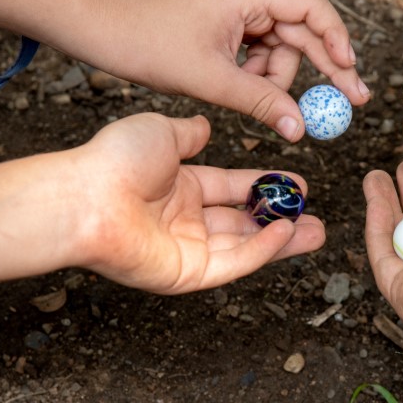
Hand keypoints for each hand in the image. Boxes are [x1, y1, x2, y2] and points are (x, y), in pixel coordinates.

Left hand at [73, 113, 323, 292]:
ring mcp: (186, 250)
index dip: (266, 185)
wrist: (86, 196)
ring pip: (245, 247)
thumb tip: (205, 127)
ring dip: (281, 240)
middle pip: (244, 222)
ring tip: (316, 231)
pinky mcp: (186, 274)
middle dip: (281, 220)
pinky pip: (233, 263)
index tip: (298, 183)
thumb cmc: (114, 161)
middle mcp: (185, 220)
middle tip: (314, 216)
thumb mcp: (161, 132)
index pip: (233, 188)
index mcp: (179, 188)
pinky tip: (286, 233)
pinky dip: (262, 251)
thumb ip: (189, 133)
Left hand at [101, 0, 370, 140]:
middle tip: (351, 101)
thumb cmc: (148, 43)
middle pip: (304, 28)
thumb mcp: (211, 80)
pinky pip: (263, 46)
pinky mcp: (231, 15)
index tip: (350, 73)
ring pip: (283, 44)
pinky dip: (258, 71)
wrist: (102, 27)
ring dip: (275, 76)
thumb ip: (261, 102)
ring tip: (251, 97)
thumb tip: (301, 129)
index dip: (337, 40)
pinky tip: (239, 85)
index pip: (312, 7)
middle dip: (325, 67)